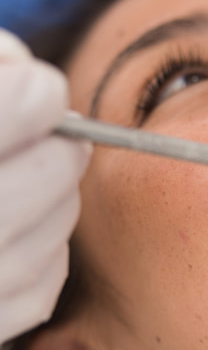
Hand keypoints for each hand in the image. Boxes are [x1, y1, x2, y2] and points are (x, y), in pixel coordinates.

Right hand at [0, 29, 90, 341]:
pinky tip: (8, 240)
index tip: (25, 92)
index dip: (32, 90)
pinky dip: (39, 257)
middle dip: (56, 148)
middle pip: (57, 169)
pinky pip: (40, 288)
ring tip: (14, 188)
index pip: (31, 100)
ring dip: (49, 202)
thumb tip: (19, 61)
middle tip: (37, 140)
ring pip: (57, 229)